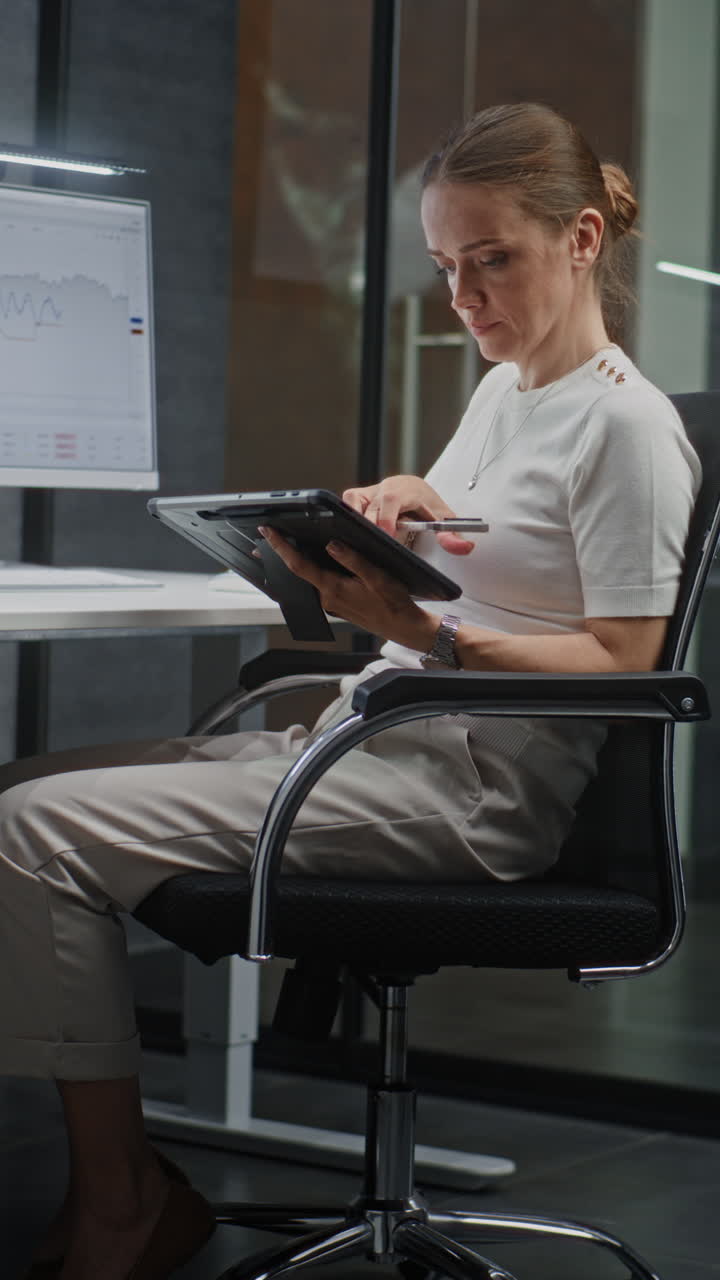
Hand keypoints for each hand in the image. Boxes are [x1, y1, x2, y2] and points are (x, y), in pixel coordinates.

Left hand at [258, 525, 438, 651]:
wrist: (403, 626)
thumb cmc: (393, 604)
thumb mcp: (377, 577)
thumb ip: (353, 560)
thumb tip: (332, 545)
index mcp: (333, 589)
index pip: (298, 565)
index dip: (280, 547)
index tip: (268, 533)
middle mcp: (327, 598)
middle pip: (298, 571)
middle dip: (282, 552)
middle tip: (270, 533)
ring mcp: (330, 603)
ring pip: (308, 577)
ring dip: (298, 560)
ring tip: (288, 542)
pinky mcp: (336, 604)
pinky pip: (319, 584)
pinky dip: (312, 570)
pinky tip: (316, 559)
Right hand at [343, 475, 473, 555]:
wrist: (417, 490)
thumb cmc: (429, 508)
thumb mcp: (444, 521)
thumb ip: (452, 536)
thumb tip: (467, 548)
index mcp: (407, 490)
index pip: (392, 500)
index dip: (386, 517)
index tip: (386, 535)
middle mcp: (386, 487)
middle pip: (371, 505)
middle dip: (370, 525)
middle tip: (373, 546)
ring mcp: (370, 490)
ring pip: (353, 501)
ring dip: (355, 520)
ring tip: (360, 540)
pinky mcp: (358, 495)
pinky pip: (346, 502)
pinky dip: (345, 515)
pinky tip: (351, 533)